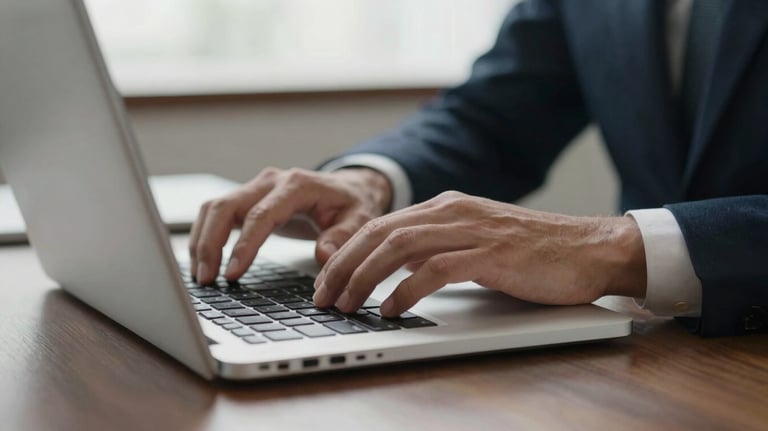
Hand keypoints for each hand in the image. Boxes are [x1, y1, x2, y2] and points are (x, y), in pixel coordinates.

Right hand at [189, 167, 391, 284]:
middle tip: (206, 279)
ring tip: (201, 276)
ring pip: (214, 208)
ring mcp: (256, 187)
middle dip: (211, 244)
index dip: (244, 245)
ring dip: (202, 241)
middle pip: (226, 207)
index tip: (233, 273)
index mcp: (297, 185)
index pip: (261, 215)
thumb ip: (343, 237)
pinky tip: (202, 261)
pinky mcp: (248, 198)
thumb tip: (324, 256)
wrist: (350, 188)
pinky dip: (204, 235)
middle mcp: (271, 181)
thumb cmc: (353, 205)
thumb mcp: (360, 220)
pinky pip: (216, 212)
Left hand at [313, 191, 646, 316]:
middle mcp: (453, 212)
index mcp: (446, 206)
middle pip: (381, 233)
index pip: (382, 225)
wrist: (590, 249)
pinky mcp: (491, 254)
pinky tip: (391, 309)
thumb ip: (439, 249)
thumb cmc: (535, 252)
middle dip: (343, 265)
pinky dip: (406, 290)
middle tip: (323, 295)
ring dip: (365, 277)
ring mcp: (472, 230)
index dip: (347, 252)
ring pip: (399, 247)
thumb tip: (399, 271)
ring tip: (346, 303)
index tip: (326, 279)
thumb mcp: (477, 242)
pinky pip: (435, 270)